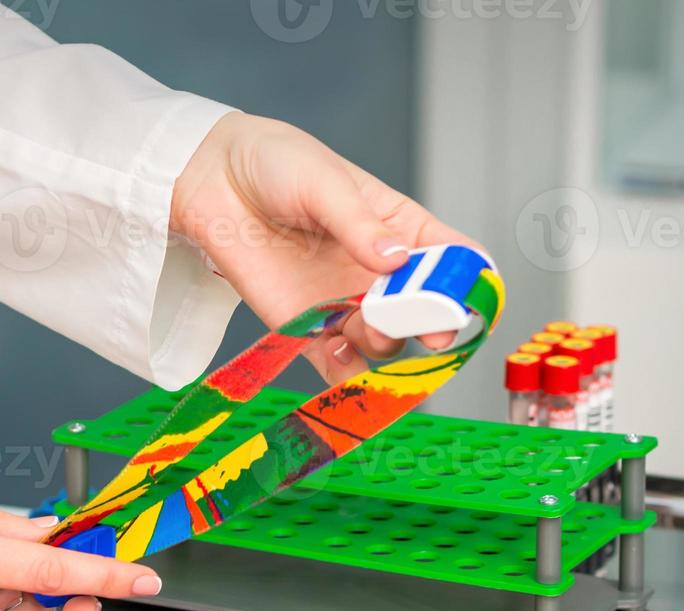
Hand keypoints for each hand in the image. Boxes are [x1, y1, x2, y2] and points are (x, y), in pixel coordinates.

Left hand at [172, 112, 479, 384]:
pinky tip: (341, 355)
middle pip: (426, 313)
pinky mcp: (306, 327)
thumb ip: (360, 225)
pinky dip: (346, 374)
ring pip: (385, 344)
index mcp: (401, 228)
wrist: (212, 182)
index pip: (456, 260)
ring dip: (384, 344)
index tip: (466, 296)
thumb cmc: (275, 164)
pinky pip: (336, 365)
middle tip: (423, 324)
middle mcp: (379, 273)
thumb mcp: (324, 181)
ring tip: (366, 322)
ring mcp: (345, 303)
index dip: (471, 282)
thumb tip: (397, 260)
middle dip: (430, 324)